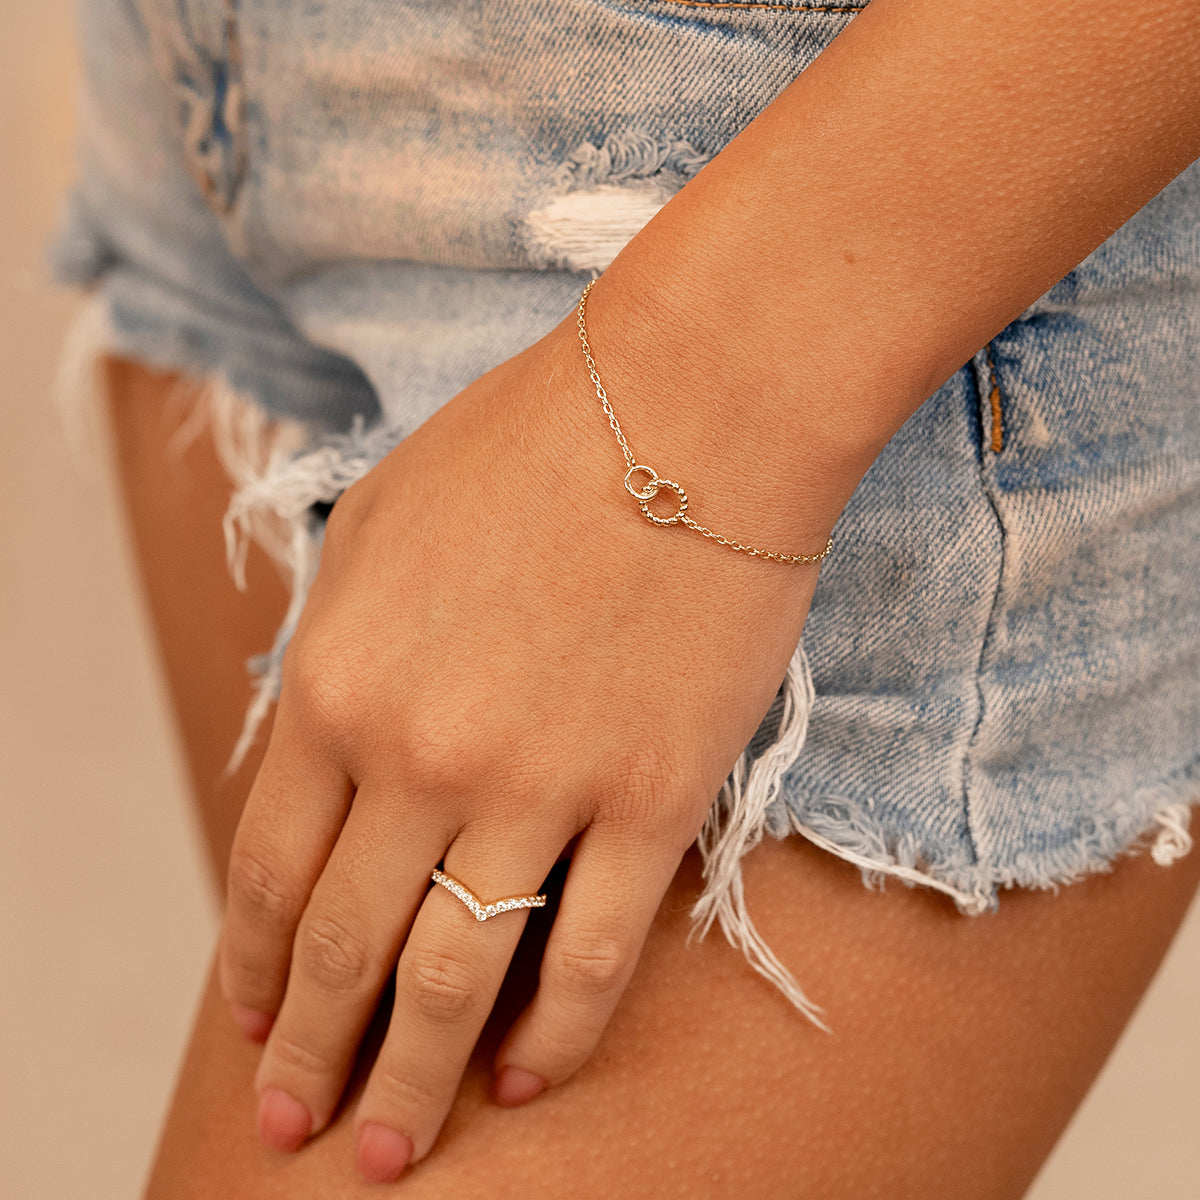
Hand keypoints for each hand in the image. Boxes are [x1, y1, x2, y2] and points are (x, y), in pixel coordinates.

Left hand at [216, 296, 829, 1182]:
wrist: (692, 407)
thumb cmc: (531, 445)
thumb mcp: (377, 525)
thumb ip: (335, 645)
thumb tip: (324, 740)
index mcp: (339, 682)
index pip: (272, 870)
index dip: (257, 964)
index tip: (259, 1023)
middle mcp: (422, 755)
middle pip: (349, 947)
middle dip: (316, 1052)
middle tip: (298, 1125)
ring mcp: (541, 787)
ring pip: (458, 981)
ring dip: (416, 1082)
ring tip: (392, 1152)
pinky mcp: (655, 800)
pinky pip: (593, 956)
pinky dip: (556, 1037)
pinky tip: (526, 1083)